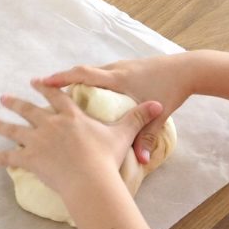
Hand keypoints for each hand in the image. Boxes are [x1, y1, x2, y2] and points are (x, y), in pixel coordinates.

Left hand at [0, 79, 162, 199]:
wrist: (90, 179)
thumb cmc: (106, 158)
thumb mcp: (122, 134)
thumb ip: (138, 118)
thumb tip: (158, 104)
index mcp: (71, 116)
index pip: (56, 97)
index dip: (45, 88)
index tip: (34, 82)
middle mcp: (50, 124)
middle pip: (30, 110)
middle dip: (16, 103)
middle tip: (4, 98)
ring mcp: (37, 141)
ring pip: (15, 130)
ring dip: (2, 125)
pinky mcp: (29, 159)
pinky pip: (7, 157)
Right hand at [43, 54, 198, 165]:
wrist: (188, 69)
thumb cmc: (171, 90)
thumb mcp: (158, 116)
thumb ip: (146, 138)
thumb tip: (141, 161)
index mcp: (117, 79)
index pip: (83, 75)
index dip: (61, 78)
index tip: (42, 82)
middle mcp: (115, 70)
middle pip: (81, 72)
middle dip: (60, 79)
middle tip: (39, 87)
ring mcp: (120, 67)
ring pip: (91, 72)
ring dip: (74, 79)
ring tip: (57, 91)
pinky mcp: (126, 68)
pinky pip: (100, 73)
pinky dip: (89, 80)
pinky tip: (85, 91)